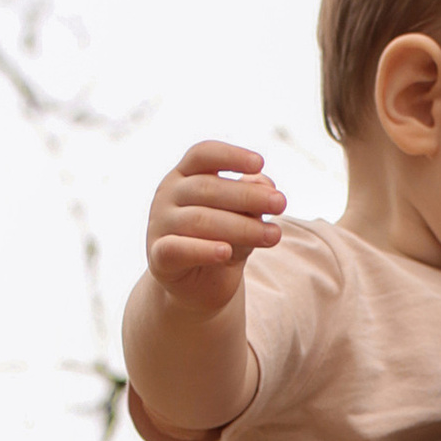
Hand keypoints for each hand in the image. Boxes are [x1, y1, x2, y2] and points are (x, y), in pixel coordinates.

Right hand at [146, 141, 286, 309]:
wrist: (199, 286)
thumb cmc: (222, 239)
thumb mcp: (242, 216)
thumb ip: (252, 199)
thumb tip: (266, 184)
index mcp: (185, 175)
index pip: (203, 154)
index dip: (230, 155)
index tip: (260, 163)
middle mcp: (167, 195)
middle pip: (207, 188)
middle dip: (248, 196)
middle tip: (281, 204)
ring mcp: (159, 225)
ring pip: (199, 220)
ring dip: (241, 227)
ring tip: (273, 235)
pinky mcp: (158, 257)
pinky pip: (177, 250)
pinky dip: (202, 250)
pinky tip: (226, 252)